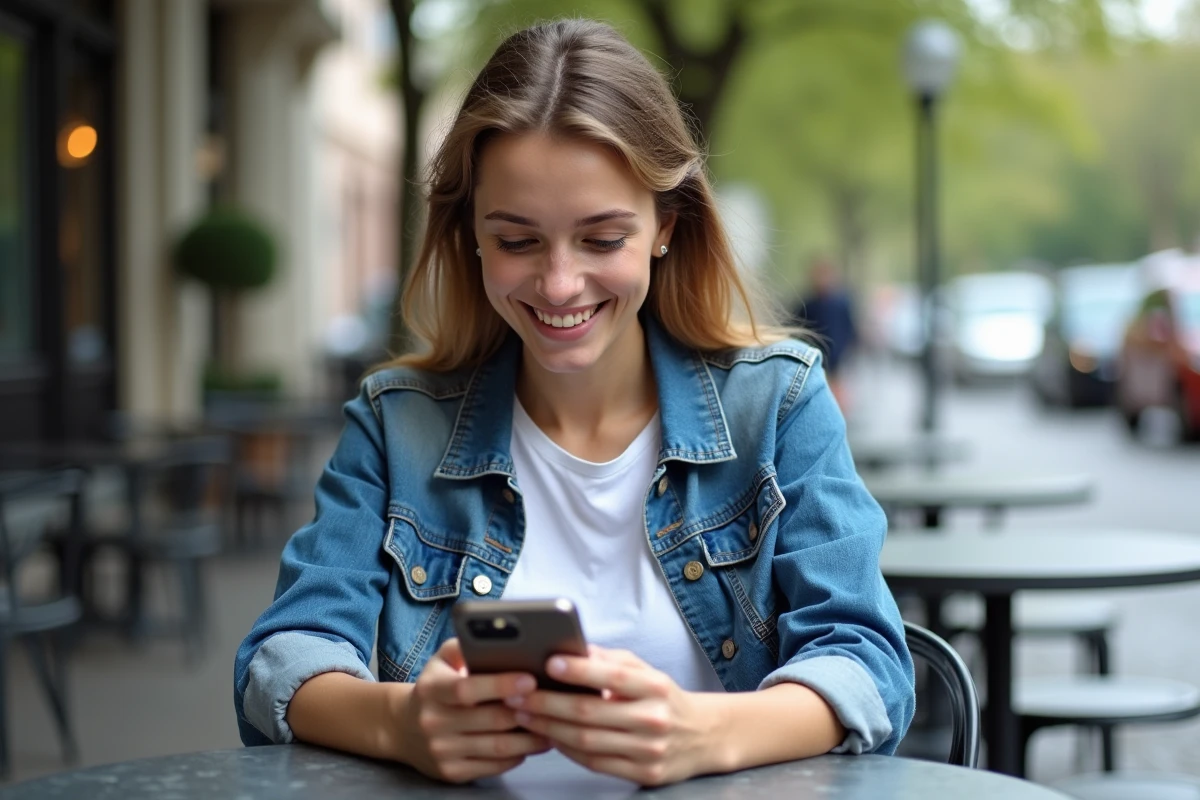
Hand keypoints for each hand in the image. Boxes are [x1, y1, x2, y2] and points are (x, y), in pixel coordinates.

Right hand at [398, 638, 550, 782]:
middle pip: (490, 719)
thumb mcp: (440, 660)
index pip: (467, 689)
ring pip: (498, 747)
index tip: (530, 679)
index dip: (500, 685)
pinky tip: (533, 742)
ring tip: (553, 724)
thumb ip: (464, 644)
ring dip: (530, 737)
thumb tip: (496, 637)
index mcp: (431, 690)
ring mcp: (442, 751)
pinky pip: (494, 765)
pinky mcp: (452, 773)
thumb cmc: (435, 687)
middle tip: (554, 702)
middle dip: (526, 711)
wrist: (403, 728)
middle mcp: (434, 722)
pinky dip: (518, 754)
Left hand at [503, 646, 720, 785]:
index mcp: (655, 687)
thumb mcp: (647, 671)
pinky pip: (595, 763)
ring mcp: (648, 750)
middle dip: (547, 702)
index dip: (579, 670)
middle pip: (590, 712)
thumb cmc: (665, 699)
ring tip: (525, 714)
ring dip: (549, 727)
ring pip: (587, 740)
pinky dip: (567, 749)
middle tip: (518, 693)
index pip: (612, 676)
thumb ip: (611, 660)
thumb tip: (574, 649)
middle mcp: (653, 718)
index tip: (549, 662)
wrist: (704, 736)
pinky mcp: (644, 774)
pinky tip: (550, 736)